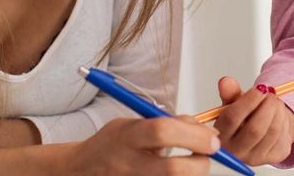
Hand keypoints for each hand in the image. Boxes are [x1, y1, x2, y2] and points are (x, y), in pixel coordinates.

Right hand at [65, 116, 218, 174]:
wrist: (81, 171)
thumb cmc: (112, 144)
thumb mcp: (132, 124)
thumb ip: (166, 123)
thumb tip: (204, 130)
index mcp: (127, 137)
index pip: (163, 131)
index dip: (194, 135)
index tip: (212, 138)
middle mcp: (128, 164)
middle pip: (175, 169)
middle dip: (200, 163)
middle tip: (208, 155)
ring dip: (191, 174)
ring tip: (189, 164)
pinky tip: (175, 171)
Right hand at [212, 76, 293, 165]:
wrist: (260, 131)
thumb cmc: (243, 118)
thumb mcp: (233, 103)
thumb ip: (229, 93)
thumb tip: (226, 82)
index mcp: (220, 137)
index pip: (232, 119)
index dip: (247, 102)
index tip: (258, 89)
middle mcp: (236, 152)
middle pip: (255, 129)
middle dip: (267, 107)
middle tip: (270, 94)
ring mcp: (256, 158)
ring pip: (272, 131)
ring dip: (277, 111)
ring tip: (275, 101)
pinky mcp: (274, 157)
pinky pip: (283, 136)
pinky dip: (283, 120)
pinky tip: (278, 115)